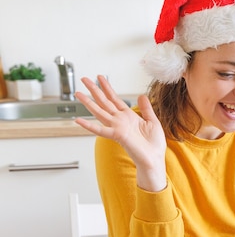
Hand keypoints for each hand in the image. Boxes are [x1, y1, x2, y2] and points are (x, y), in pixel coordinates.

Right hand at [74, 75, 167, 191]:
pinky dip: (89, 126)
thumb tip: (141, 95)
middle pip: (104, 102)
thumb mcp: (153, 122)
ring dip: (88, 103)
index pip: (115, 99)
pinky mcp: (117, 136)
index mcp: (128, 116)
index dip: (107, 88)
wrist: (155, 159)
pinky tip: (78, 120)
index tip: (100, 77)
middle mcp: (120, 121)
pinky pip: (101, 130)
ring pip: (100, 112)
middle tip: (84, 79)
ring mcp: (117, 128)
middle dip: (94, 90)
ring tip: (78, 93)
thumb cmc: (154, 144)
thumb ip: (146, 109)